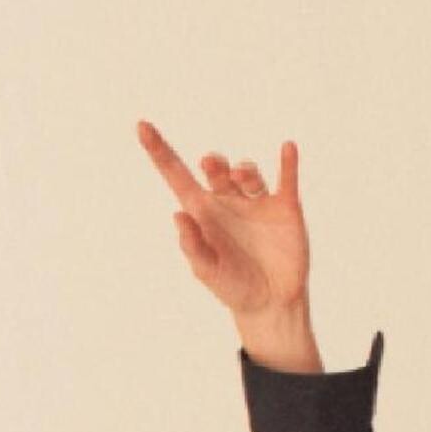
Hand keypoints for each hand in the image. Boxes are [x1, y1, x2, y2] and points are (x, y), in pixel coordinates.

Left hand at [135, 117, 314, 340]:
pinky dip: (288, 162)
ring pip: (247, 172)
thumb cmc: (233, 288)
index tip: (142, 127)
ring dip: (243, 170)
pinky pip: (286, 178)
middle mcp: (228, 202)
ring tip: (241, 178)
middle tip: (209, 164)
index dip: (159, 152)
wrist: (270, 304)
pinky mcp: (284, 207)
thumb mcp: (207, 271)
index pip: (177, 176)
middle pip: (216, 170)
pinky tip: (286, 148)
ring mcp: (257, 202)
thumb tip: (177, 214)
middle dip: (213, 164)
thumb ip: (192, 245)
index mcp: (203, 213)